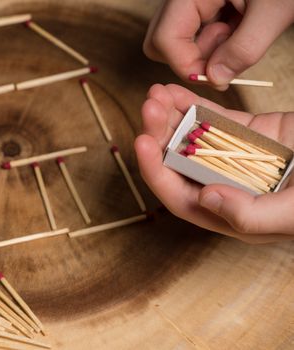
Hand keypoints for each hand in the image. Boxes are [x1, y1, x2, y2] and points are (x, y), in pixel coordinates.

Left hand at [135, 83, 293, 242]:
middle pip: (180, 163)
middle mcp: (227, 186)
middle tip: (148, 107)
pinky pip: (213, 118)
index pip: (180, 196)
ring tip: (155, 94)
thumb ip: (250, 216)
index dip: (156, 171)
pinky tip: (174, 91)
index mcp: (232, 214)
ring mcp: (236, 158)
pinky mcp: (249, 133)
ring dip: (169, 117)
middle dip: (158, 135)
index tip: (142, 142)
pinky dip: (192, 104)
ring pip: (191, 138)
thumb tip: (204, 199)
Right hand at [143, 0, 293, 89]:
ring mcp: (189, 2)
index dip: (186, 65)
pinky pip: (193, 35)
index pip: (164, 39)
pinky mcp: (200, 7)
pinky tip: (237, 29)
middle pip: (161, 42)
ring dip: (207, 50)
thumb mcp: (273, 11)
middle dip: (191, 59)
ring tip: (239, 33)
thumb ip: (244, 48)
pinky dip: (215, 42)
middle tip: (226, 54)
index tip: (216, 78)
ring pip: (176, 42)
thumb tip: (215, 79)